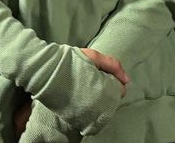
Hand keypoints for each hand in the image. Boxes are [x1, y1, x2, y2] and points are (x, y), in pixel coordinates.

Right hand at [12, 48, 129, 136]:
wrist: (46, 72)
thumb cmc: (71, 61)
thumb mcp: (95, 57)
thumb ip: (114, 66)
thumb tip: (127, 80)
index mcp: (104, 89)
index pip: (119, 91)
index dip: (114, 82)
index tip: (104, 76)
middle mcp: (98, 105)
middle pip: (111, 102)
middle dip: (107, 93)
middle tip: (94, 82)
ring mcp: (87, 113)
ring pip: (101, 111)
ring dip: (99, 102)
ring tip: (88, 89)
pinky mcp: (76, 118)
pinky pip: (90, 118)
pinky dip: (91, 110)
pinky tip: (83, 100)